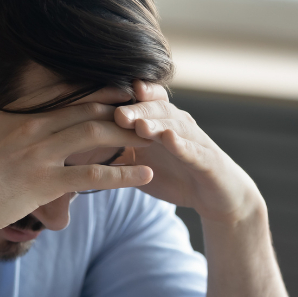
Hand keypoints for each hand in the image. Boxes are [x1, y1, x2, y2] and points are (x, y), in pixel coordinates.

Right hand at [0, 89, 152, 243]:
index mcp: (10, 118)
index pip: (58, 99)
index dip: (89, 95)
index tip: (110, 94)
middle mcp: (29, 128)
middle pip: (83, 110)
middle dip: (116, 108)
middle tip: (141, 109)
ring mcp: (39, 153)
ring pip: (95, 134)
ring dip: (127, 134)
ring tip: (152, 137)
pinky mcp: (46, 182)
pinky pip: (94, 175)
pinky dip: (124, 174)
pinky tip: (146, 174)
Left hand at [115, 82, 262, 224]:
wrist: (215, 196)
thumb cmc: (177, 176)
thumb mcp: (142, 165)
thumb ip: (118, 154)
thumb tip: (82, 151)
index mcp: (161, 124)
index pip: (143, 104)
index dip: (126, 99)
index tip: (106, 100)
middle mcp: (178, 126)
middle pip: (157, 111)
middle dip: (138, 110)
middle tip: (118, 114)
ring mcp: (195, 141)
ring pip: (176, 127)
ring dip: (157, 125)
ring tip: (140, 126)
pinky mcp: (209, 161)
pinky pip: (195, 151)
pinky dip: (183, 145)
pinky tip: (170, 141)